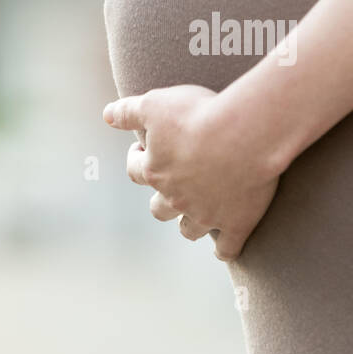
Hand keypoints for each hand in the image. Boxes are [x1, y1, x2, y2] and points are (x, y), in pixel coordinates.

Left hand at [103, 85, 280, 260]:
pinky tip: (223, 249)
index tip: (144, 150)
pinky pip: (227, 248)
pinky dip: (225, 251)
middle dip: (162, 199)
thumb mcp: (156, 103)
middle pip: (159, 209)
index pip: (135, 171)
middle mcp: (176, 198)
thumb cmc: (200, 114)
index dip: (137, 160)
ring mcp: (206, 214)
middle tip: (173, 184)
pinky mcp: (237, 222)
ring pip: (190, 229)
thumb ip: (128, 111)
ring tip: (197, 214)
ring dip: (189, 224)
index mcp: (155, 170)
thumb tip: (107, 115)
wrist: (245, 133)